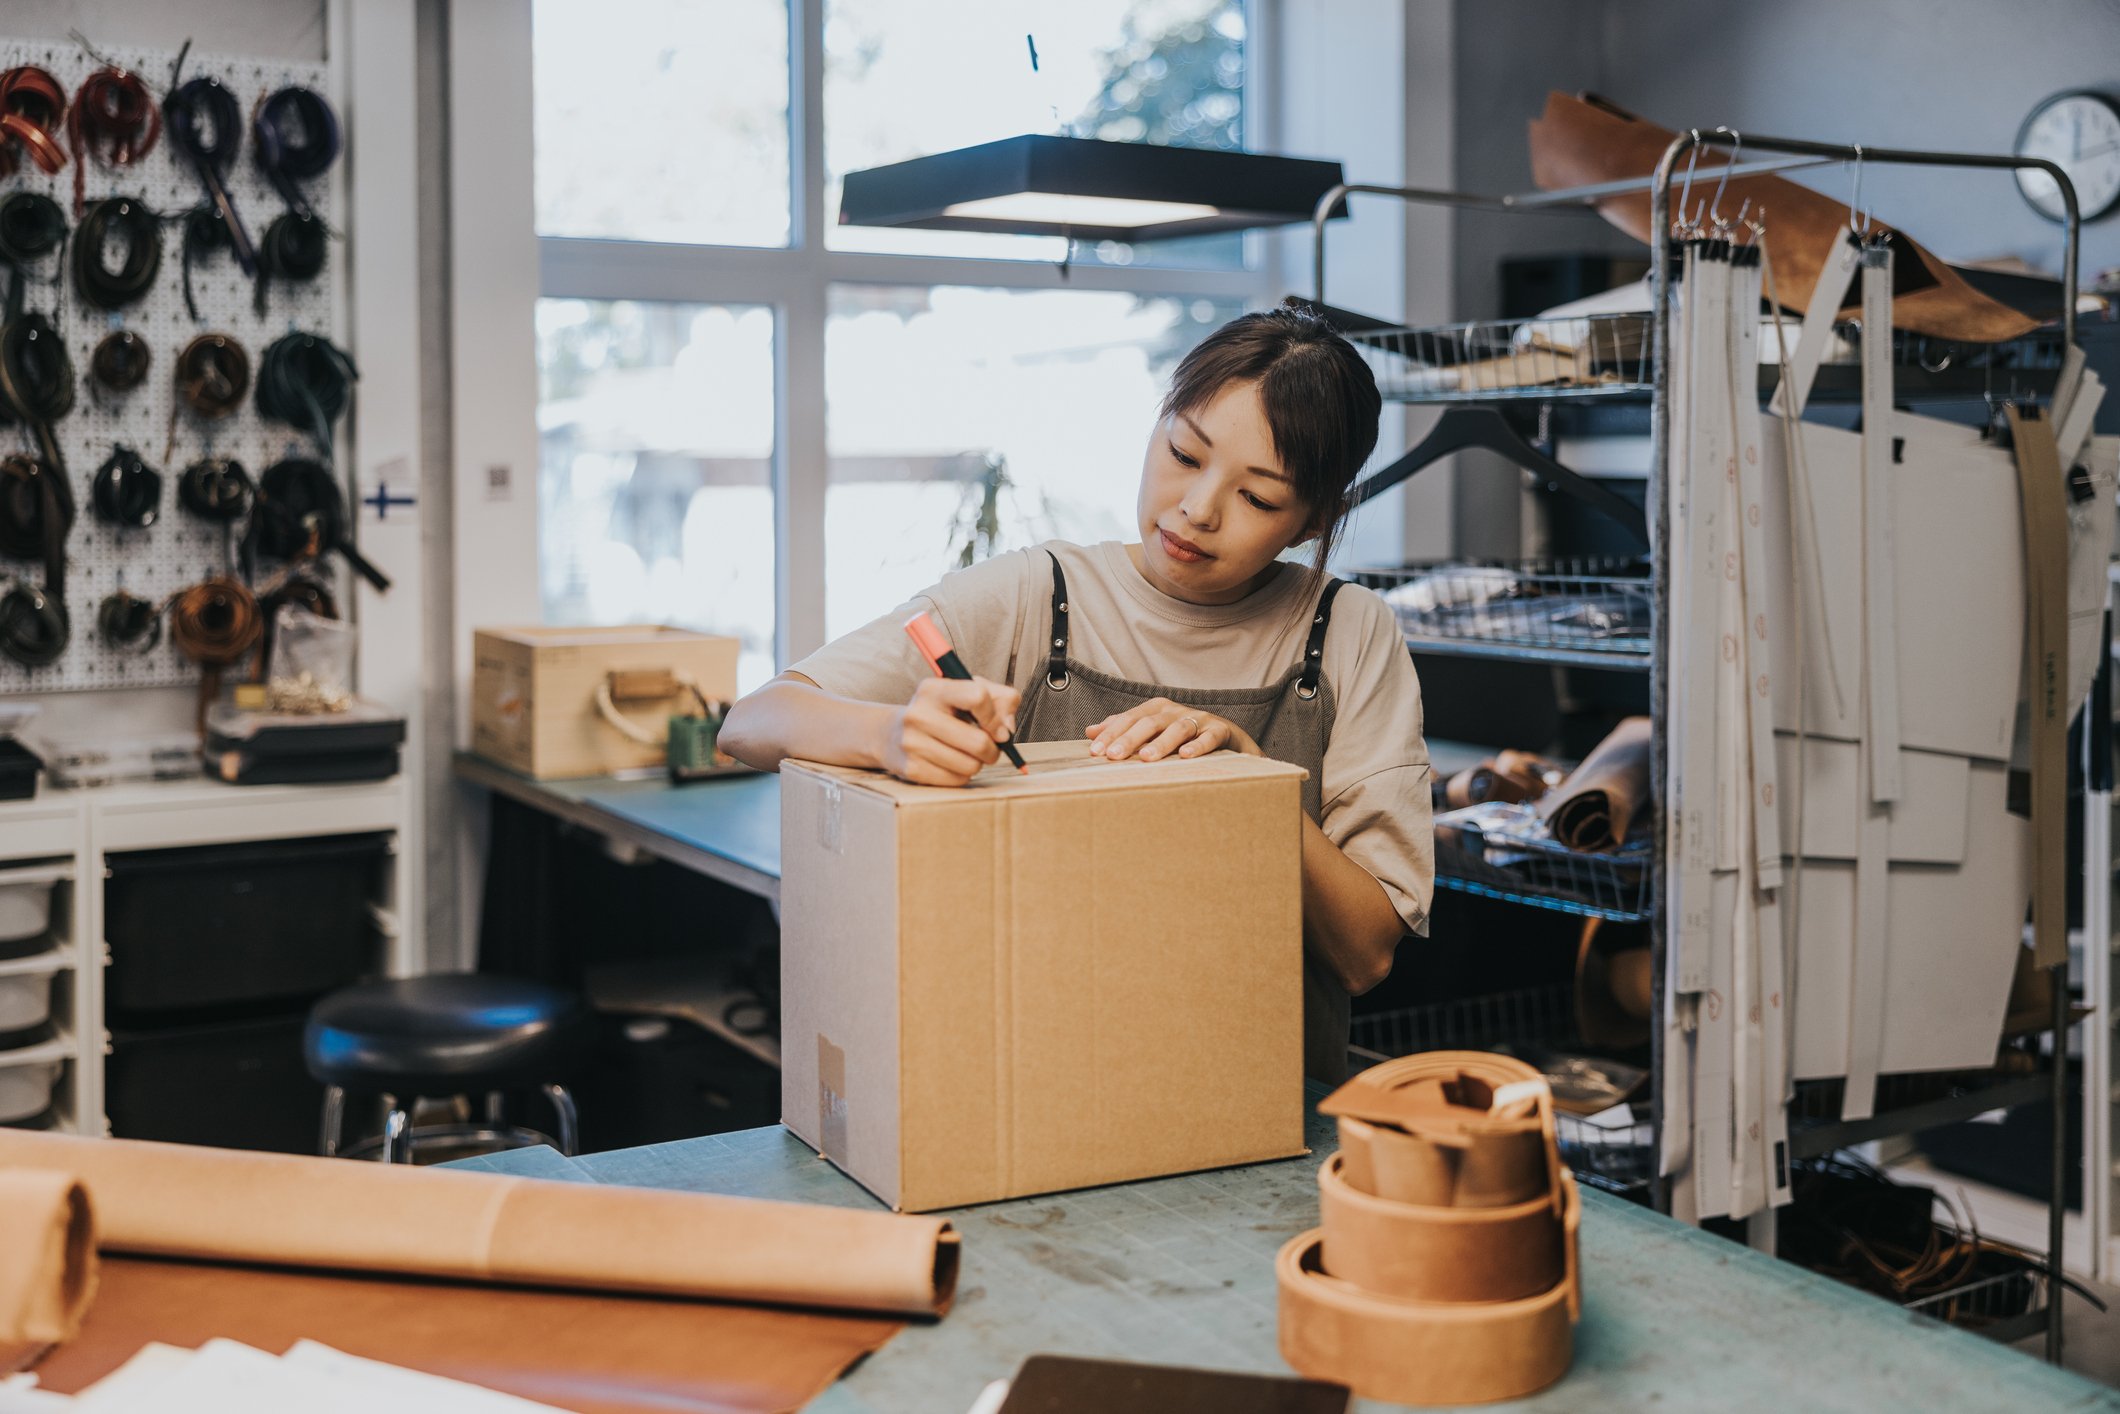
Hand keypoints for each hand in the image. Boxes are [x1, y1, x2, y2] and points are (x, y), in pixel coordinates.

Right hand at [878, 676, 1021, 786]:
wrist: (890, 734)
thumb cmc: (938, 713)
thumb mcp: (965, 693)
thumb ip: (999, 699)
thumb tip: (1007, 729)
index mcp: (934, 689)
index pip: (977, 696)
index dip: (995, 716)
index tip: (996, 727)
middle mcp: (918, 714)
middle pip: (978, 741)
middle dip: (993, 749)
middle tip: (988, 747)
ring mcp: (912, 743)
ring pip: (971, 765)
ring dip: (977, 763)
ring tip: (966, 753)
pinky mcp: (911, 769)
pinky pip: (956, 780)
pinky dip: (962, 775)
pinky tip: (952, 763)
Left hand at [1085, 697, 1258, 761]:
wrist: (1227, 738)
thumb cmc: (1183, 737)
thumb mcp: (1152, 732)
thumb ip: (1123, 730)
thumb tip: (1090, 731)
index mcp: (1156, 709)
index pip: (1129, 719)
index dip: (1111, 733)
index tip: (1095, 751)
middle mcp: (1175, 711)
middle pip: (1149, 722)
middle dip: (1129, 738)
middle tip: (1112, 755)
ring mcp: (1199, 719)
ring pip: (1178, 729)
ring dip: (1161, 743)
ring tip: (1146, 758)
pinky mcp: (1220, 730)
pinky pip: (1209, 737)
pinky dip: (1198, 746)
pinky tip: (1186, 756)